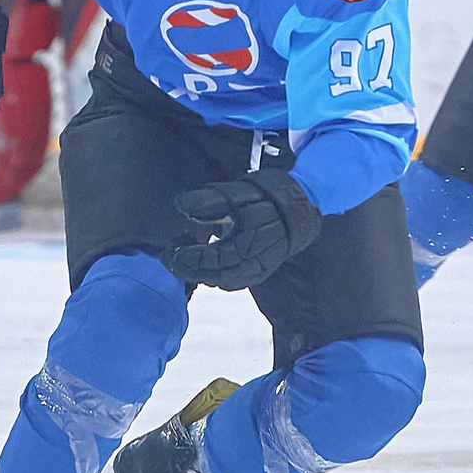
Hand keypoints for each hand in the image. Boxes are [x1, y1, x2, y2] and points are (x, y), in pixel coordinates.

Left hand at [164, 170, 322, 290]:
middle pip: (213, 276)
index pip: (211, 259)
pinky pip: (233, 281)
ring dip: (200, 273)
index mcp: (249, 243)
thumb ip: (210, 200)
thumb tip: (180, 206)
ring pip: (222, 281)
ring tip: (183, 256)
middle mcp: (254, 263)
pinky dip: (215, 276)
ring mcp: (259, 270)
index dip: (187, 258)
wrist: (304, 205)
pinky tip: (204, 263)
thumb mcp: (239, 191)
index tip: (168, 250)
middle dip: (188, 268)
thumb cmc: (270, 195)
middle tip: (169, 255)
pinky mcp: (261, 272)